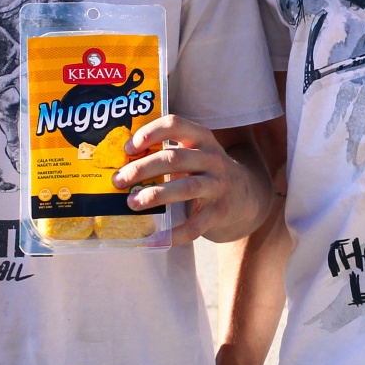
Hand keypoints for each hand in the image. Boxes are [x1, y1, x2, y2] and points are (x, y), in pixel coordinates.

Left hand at [115, 116, 271, 243]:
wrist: (246, 196)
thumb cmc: (205, 172)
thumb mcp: (194, 153)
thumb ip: (166, 153)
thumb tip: (121, 163)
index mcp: (202, 138)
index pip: (175, 124)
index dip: (150, 133)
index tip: (128, 147)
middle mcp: (212, 159)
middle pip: (174, 158)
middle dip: (142, 169)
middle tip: (118, 180)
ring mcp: (218, 186)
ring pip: (185, 188)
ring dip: (155, 195)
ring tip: (132, 203)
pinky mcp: (220, 212)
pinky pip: (195, 225)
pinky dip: (172, 234)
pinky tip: (152, 240)